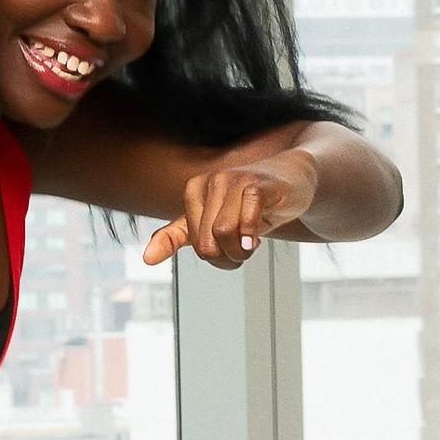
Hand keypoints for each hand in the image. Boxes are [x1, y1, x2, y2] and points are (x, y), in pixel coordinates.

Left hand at [144, 149, 319, 267]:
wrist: (294, 180)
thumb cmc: (254, 203)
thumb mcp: (213, 221)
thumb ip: (178, 236)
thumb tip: (146, 259)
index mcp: (194, 190)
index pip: (196, 243)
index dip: (218, 256)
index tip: (231, 248)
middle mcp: (211, 182)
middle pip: (209, 243)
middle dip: (230, 256)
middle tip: (246, 248)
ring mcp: (233, 180)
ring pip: (224, 233)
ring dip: (243, 249)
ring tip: (254, 241)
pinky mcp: (256, 183)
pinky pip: (247, 218)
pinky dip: (254, 234)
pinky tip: (260, 234)